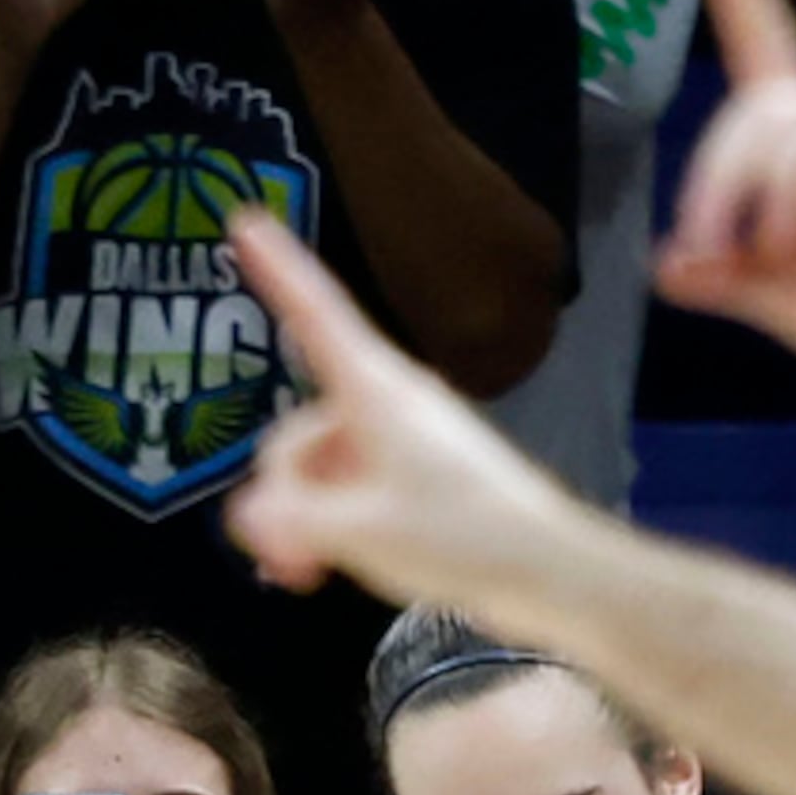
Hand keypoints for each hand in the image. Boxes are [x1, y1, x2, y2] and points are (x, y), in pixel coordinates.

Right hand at [223, 208, 578, 604]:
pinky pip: (347, 491)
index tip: (247, 219)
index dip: (278, 267)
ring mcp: (398, 445)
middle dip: (281, 493)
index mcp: (375, 391)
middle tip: (286, 561)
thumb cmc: (464, 535)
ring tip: (306, 575)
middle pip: (299, 431)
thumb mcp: (364, 531)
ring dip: (301, 519)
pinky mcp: (413, 482)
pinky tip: (321, 570)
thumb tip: (248, 515)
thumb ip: (293, 519)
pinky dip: (327, 526)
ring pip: (320, 469)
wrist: (548, 571)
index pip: (315, 312)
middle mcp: (384, 405)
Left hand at [653, 0, 795, 382]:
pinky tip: (795, 232)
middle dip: (713, 178)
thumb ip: (727, 284)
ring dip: (755, 187)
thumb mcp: (784, 305)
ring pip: (784, 117)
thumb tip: (664, 267)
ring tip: (771, 252)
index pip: (762, 50)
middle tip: (705, 245)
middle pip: (752, 108)